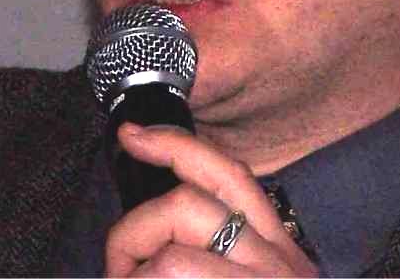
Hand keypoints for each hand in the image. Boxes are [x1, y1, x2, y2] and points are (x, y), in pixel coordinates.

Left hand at [105, 123, 318, 276]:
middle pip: (190, 206)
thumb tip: (152, 233)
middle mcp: (281, 266)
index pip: (230, 174)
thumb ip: (204, 253)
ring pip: (172, 258)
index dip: (176, 146)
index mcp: (276, 252)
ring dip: (131, 275)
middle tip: (119, 271)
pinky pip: (169, 276)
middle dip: (134, 233)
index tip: (132, 134)